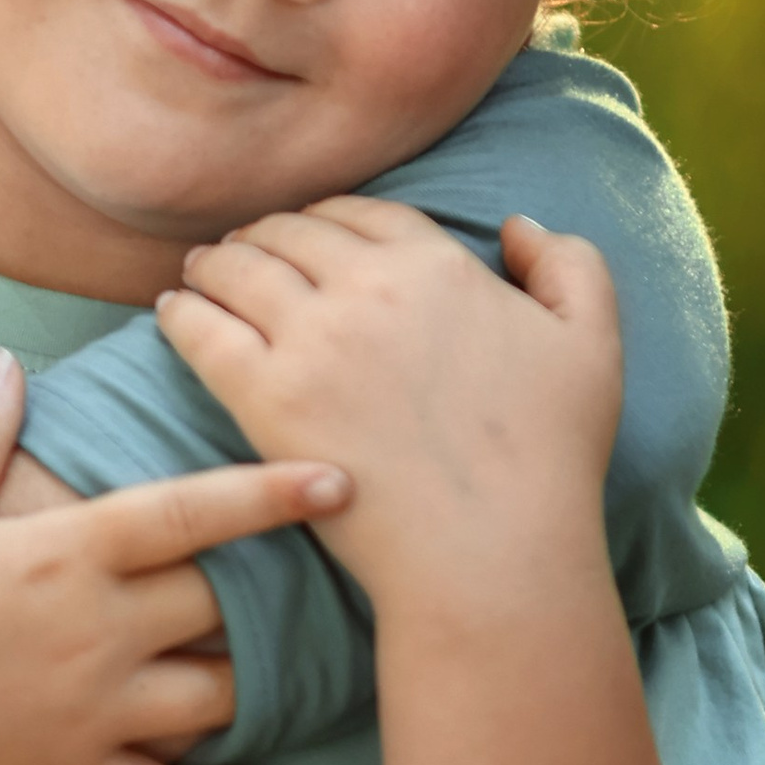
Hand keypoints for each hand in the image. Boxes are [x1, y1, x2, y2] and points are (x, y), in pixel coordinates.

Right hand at [0, 353, 346, 764]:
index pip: (192, 513)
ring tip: (307, 668)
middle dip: (274, 586)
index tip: (342, 478)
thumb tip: (8, 362)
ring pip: (219, 700)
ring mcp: (90, 716)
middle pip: (224, 604)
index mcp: (61, 555)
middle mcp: (94, 634)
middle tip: (336, 571)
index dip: (273, 493)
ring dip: (262, 683)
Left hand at [155, 202, 619, 612]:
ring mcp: (309, 340)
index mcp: (436, 264)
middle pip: (290, 232)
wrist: (491, 552)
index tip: (309, 233)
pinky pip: (201, 330)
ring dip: (216, 262)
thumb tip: (515, 225)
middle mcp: (366, 286)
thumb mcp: (591, 343)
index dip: (327, 217)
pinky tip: (173, 310)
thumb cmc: (548, 457)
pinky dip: (181, 311)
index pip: (359, 212)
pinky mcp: (265, 398)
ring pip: (237, 269)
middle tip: (243, 249)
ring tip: (202, 271)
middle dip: (264, 234)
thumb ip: (569, 265)